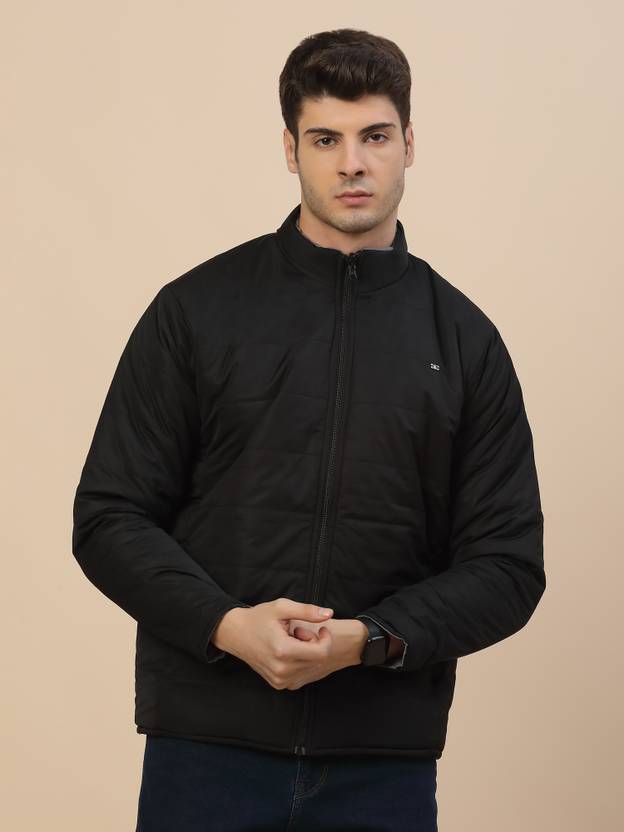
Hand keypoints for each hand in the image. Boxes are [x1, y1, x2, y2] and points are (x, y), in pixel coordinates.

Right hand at [214, 597, 352, 690]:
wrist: (235, 633)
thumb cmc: (258, 618)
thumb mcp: (282, 608)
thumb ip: (307, 611)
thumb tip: (329, 613)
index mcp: (284, 651)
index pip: (322, 653)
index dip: (326, 639)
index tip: (321, 629)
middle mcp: (282, 670)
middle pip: (317, 661)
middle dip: (314, 645)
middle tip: (299, 632)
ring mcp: (279, 680)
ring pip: (310, 668)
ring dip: (307, 653)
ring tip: (292, 640)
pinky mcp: (277, 684)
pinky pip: (300, 674)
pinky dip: (300, 662)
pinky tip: (288, 651)